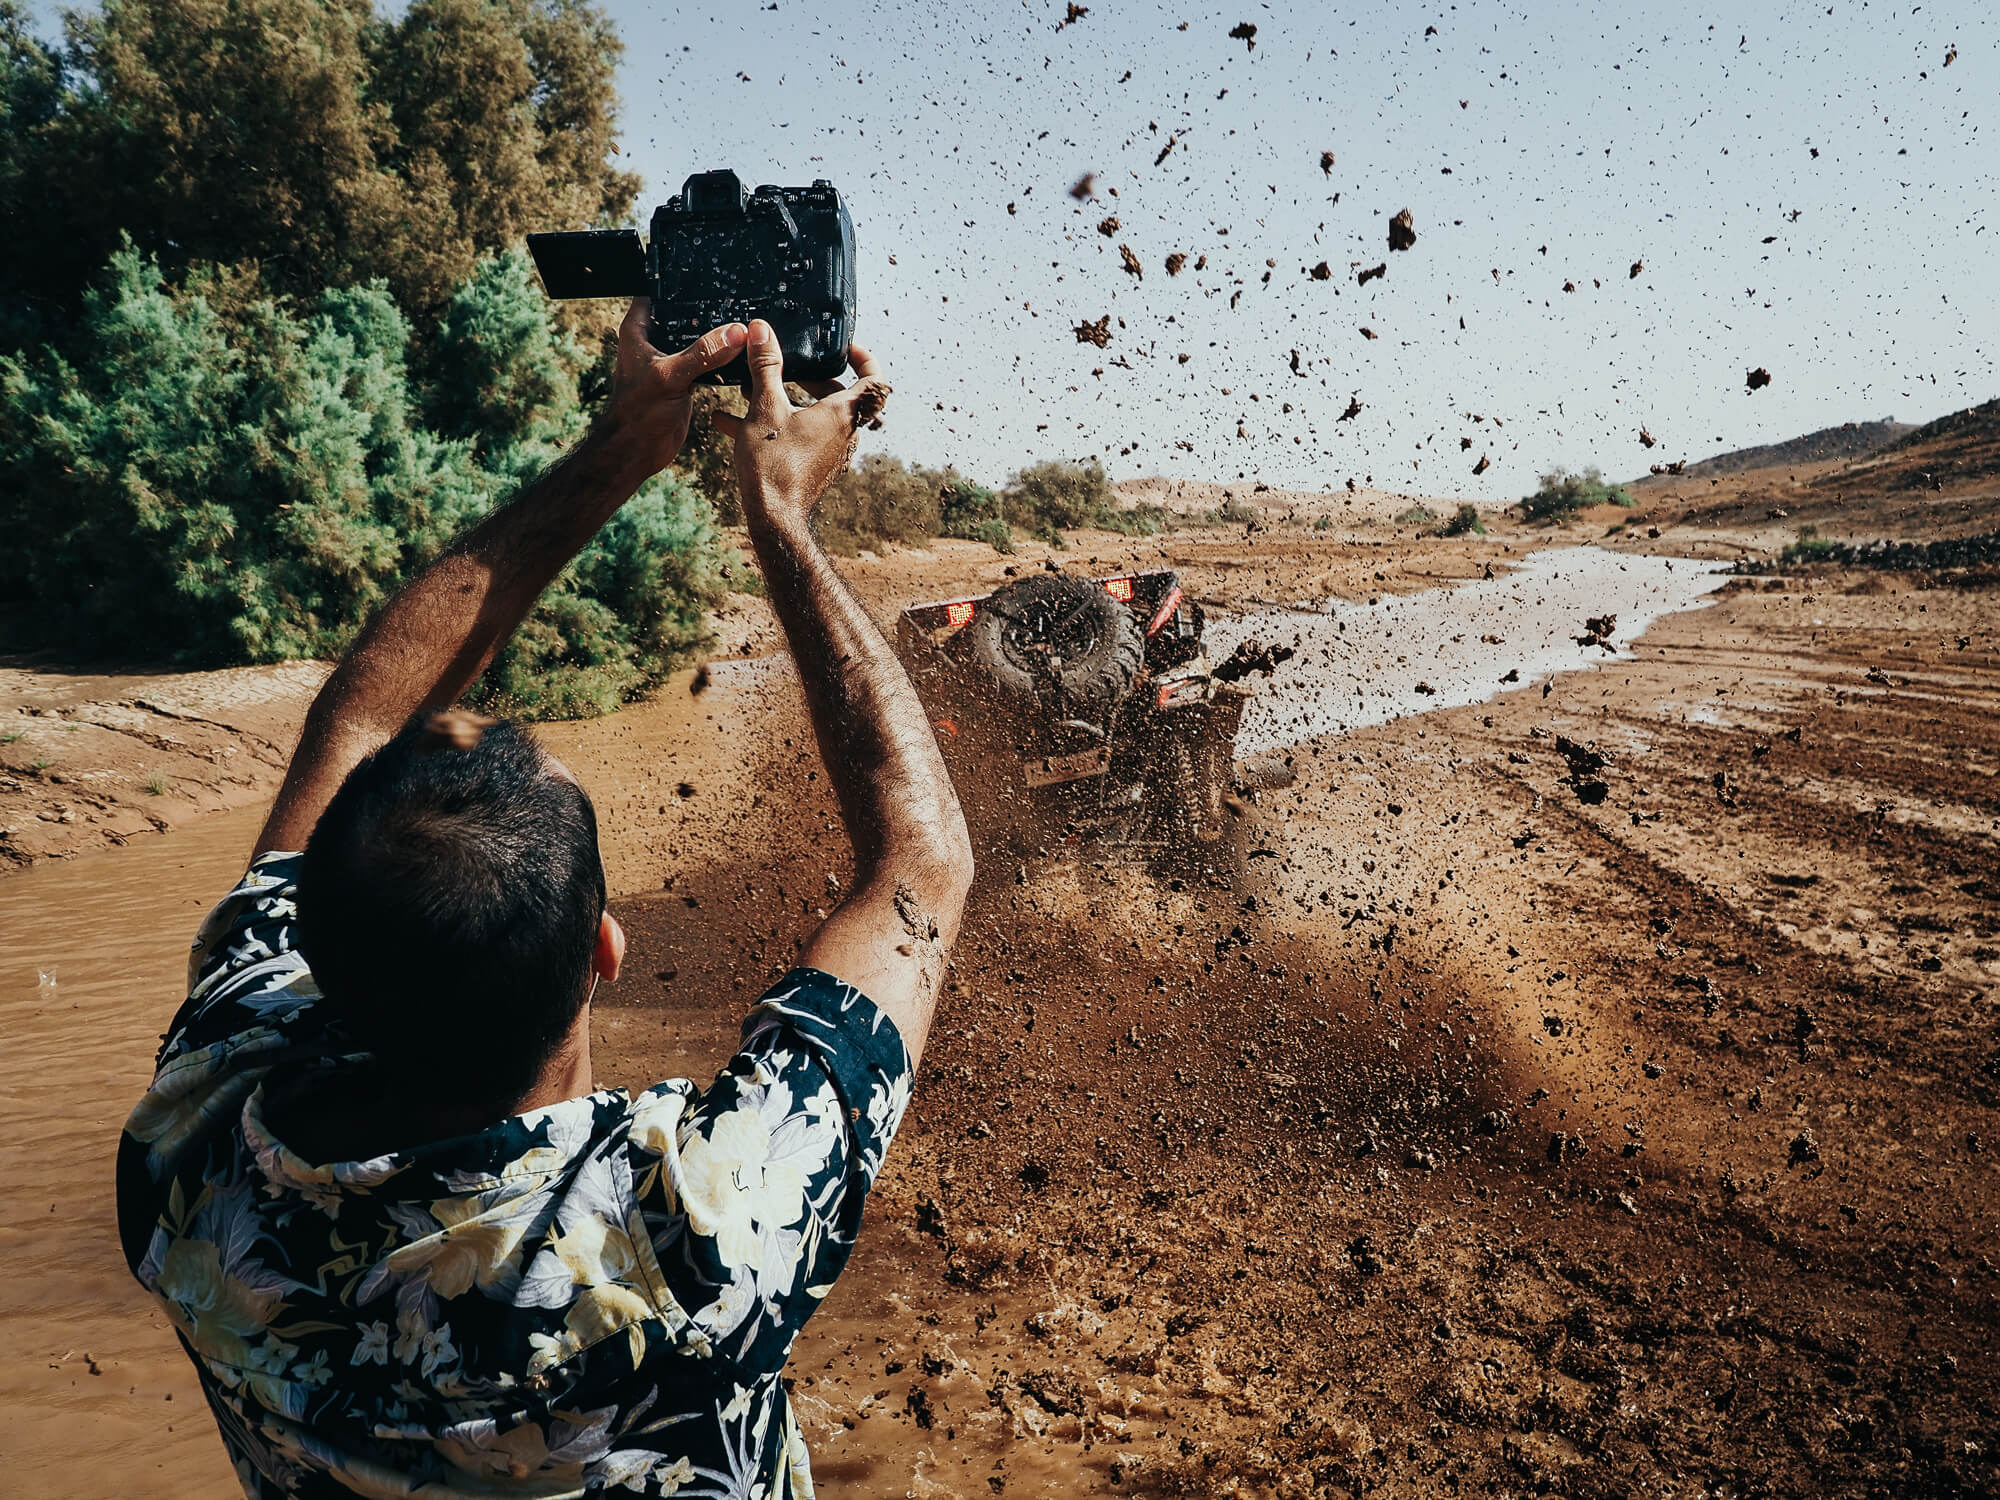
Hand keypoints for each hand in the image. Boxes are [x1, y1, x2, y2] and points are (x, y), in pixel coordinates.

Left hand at [600, 298, 747, 475]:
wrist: (637, 451)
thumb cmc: (637, 413)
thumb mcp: (670, 377)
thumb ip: (702, 354)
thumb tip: (735, 333)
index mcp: (638, 330)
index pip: (659, 293)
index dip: (680, 283)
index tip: (710, 275)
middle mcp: (654, 340)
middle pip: (685, 313)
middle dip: (708, 308)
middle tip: (738, 297)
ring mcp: (672, 360)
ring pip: (699, 337)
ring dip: (719, 335)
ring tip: (746, 322)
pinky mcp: (687, 378)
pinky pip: (709, 360)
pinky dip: (723, 357)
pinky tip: (742, 352)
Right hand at [712, 320, 890, 527]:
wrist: (773, 518)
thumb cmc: (775, 463)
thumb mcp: (766, 407)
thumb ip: (765, 366)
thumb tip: (762, 330)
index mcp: (842, 413)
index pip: (873, 378)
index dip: (864, 357)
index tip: (845, 347)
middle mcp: (843, 432)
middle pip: (837, 395)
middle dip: (810, 377)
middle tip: (788, 366)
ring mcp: (830, 451)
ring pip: (813, 416)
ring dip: (785, 400)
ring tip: (748, 390)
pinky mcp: (814, 466)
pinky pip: (799, 436)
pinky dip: (775, 425)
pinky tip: (728, 421)